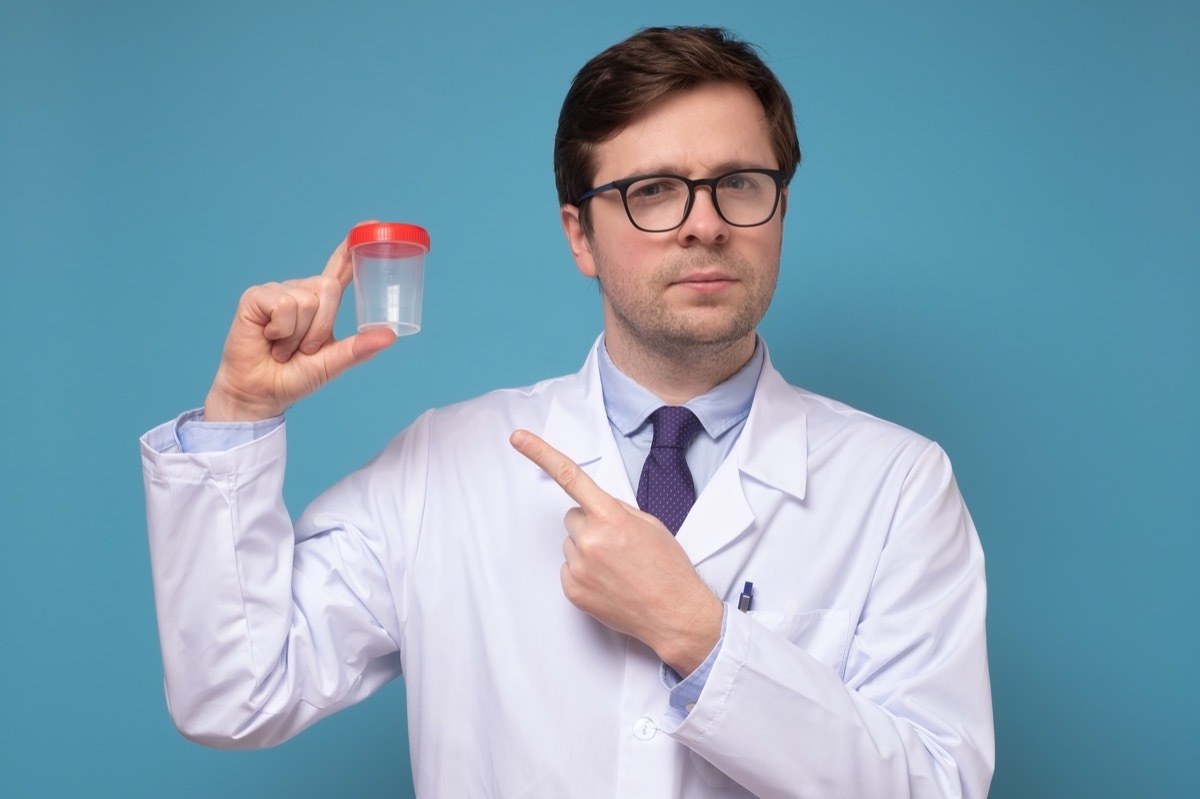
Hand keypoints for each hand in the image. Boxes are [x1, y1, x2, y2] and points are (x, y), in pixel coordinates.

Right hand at [203, 234, 396, 421]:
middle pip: (329, 289)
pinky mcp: (255, 296)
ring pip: (307, 301)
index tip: (372, 223)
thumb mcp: (333, 362)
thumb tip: (391, 334)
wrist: (261, 392)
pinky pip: (284, 305)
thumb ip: (360, 348)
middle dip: (320, 327)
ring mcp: (277, 291)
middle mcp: (300, 290)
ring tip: (283, 345)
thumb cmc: (295, 376)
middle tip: (303, 349)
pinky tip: (267, 337)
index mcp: (320, 303)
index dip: (352, 248)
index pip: (340, 270)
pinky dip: (281, 330)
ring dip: (299, 335)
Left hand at [510, 429, 722, 675]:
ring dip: (587, 549)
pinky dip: (583, 572)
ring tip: (616, 567)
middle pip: (572, 517)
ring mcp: (579, 568)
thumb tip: (594, 505)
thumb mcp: (650, 525)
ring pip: (570, 544)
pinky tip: (608, 582)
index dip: (540, 453)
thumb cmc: (668, 569)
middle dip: (589, 524)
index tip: (518, 438)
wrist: (674, 614)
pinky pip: (568, 568)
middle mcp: (591, 540)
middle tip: (616, 543)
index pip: (570, 477)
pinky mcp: (572, 590)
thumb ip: (617, 509)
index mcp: (612, 518)